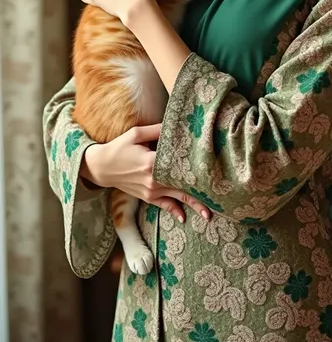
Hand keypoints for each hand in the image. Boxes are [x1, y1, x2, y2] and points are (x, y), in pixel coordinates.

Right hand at [81, 124, 210, 222]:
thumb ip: (157, 130)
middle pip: (181, 186)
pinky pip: (163, 205)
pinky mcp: (146, 196)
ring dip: (192, 206)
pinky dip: (174, 211)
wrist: (101, 167)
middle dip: (200, 194)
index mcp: (152, 161)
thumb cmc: (119, 147)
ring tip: (209, 214)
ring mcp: (150, 190)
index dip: (195, 169)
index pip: (178, 165)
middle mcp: (153, 179)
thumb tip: (177, 124)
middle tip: (219, 200)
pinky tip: (183, 217)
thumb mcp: (136, 134)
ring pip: (176, 198)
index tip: (212, 172)